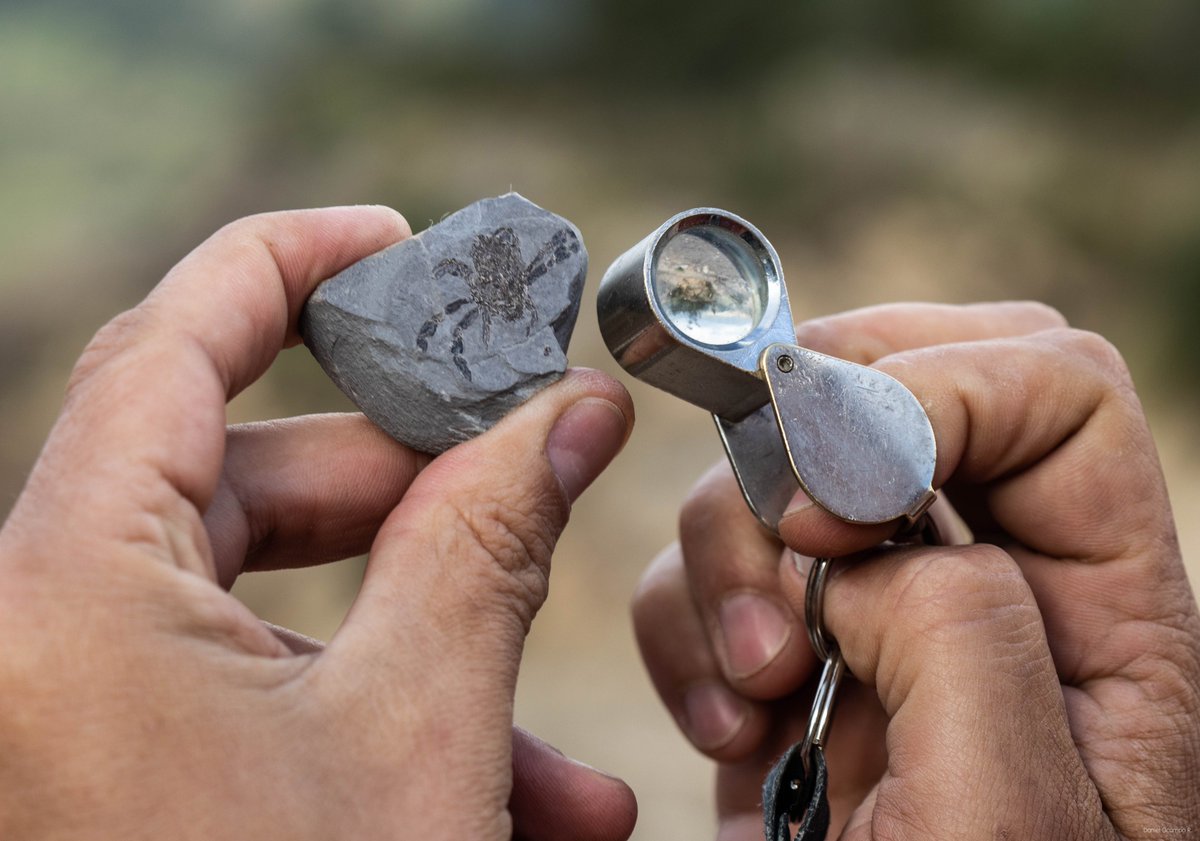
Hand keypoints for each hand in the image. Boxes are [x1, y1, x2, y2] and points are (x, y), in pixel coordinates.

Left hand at [0, 207, 636, 840]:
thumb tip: (567, 413)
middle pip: (226, 472)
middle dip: (400, 482)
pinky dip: (362, 706)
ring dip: (414, 635)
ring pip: (249, 593)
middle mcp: (32, 643)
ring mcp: (60, 706)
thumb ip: (489, 544)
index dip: (290, 262)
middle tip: (518, 474)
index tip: (390, 238)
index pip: (167, 348)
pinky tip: (502, 786)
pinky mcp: (104, 760)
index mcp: (68, 603)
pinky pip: (238, 681)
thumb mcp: (420, 732)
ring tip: (547, 734)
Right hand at [633, 302, 1199, 838]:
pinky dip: (687, 617)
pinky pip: (718, 562)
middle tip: (777, 540)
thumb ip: (959, 630)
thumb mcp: (1005, 817)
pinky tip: (725, 727)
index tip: (827, 502)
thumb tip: (856, 546)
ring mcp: (885, 614)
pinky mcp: (799, 653)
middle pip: (907, 380)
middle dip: (806, 438)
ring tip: (752, 690)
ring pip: (785, 467)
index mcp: (1108, 612)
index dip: (931, 393)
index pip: (1053, 386)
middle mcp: (999, 585)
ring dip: (731, 552)